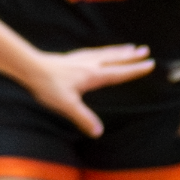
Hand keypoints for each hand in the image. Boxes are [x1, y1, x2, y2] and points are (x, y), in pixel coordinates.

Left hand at [20, 44, 154, 137]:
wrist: (30, 67)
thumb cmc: (48, 86)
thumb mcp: (67, 105)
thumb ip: (83, 118)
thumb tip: (99, 133)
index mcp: (93, 75)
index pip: (119, 72)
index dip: (135, 70)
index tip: (150, 64)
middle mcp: (90, 64)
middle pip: (115, 59)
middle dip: (131, 56)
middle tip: (146, 50)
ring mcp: (80, 59)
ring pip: (105, 53)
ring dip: (119, 51)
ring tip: (130, 47)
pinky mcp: (71, 58)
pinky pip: (94, 52)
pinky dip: (103, 51)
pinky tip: (101, 52)